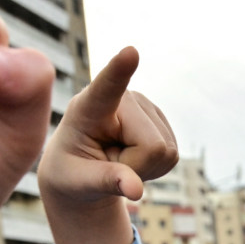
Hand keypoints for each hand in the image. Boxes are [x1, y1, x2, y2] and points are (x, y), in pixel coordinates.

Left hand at [38, 47, 178, 243]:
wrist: (80, 170)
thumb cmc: (71, 173)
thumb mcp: (79, 182)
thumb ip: (106, 181)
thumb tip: (136, 191)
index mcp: (88, 108)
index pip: (106, 87)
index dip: (120, 71)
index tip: (130, 52)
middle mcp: (121, 98)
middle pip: (153, 146)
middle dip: (137, 167)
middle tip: (111, 164)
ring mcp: (144, 104)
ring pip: (167, 152)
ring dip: (145, 167)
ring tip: (119, 159)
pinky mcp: (159, 117)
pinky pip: (173, 154)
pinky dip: (155, 166)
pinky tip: (133, 158)